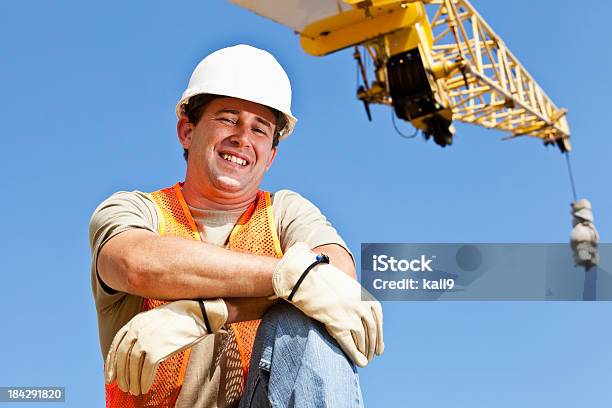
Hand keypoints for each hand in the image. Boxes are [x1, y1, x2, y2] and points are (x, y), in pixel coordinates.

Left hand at [104, 299, 226, 394]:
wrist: (197, 314)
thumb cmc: (180, 318)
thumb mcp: (155, 319)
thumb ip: (142, 331)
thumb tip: (132, 353)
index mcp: (135, 321)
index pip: (115, 344)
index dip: (110, 363)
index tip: (110, 376)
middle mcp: (137, 330)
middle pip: (121, 357)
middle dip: (121, 375)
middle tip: (122, 387)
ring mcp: (146, 340)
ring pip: (132, 366)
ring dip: (132, 381)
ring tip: (134, 390)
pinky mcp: (157, 351)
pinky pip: (146, 371)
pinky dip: (144, 381)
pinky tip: (145, 388)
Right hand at [272, 242, 383, 366]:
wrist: (305, 277)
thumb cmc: (320, 279)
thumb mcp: (344, 284)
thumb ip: (353, 298)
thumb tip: (357, 312)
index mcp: (365, 296)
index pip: (378, 320)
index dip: (379, 336)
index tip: (380, 347)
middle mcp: (361, 307)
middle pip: (372, 332)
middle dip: (373, 346)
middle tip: (373, 356)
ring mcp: (351, 317)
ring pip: (363, 340)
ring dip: (365, 352)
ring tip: (365, 360)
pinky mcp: (338, 325)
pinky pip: (350, 345)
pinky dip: (356, 356)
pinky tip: (360, 363)